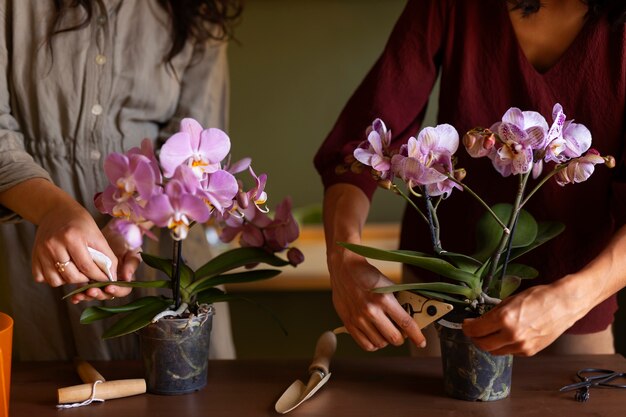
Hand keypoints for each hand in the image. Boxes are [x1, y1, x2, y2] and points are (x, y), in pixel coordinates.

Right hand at [32, 198, 118, 292]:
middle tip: (90, 274)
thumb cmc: (80, 223)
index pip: (86, 266)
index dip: (98, 276)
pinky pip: (42, 278)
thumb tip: (112, 277)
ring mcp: (41, 251)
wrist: (56, 211)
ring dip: (67, 280)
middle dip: (84, 279)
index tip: (106, 279)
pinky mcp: (33, 256)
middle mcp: (53, 245)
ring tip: (75, 270)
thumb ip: (106, 256)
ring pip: (55, 281)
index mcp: (71, 237)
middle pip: (70, 276)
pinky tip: (61, 269)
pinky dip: (53, 277)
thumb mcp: (97, 235)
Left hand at [71, 221, 141, 302]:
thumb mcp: (131, 251)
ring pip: (95, 294)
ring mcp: (100, 283)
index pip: (123, 290)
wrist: (111, 235)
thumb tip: (127, 278)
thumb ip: (131, 264)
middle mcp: (113, 283)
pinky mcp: (89, 280)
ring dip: (87, 296)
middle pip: (107, 295)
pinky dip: (79, 295)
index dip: (117, 291)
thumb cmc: (124, 243)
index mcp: (125, 279)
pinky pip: (84, 290)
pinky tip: (74, 297)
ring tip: (79, 294)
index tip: (109, 287)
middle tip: (91, 290)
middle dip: (99, 294)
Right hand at [329, 250, 425, 350]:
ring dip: (387, 341)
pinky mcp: (348, 323)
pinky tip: (375, 336)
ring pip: (380, 343)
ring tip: (386, 332)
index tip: (421, 342)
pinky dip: (374, 344)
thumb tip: (410, 316)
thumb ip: (398, 301)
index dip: (416, 336)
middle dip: (401, 338)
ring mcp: (359, 318)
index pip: (406, 323)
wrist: (344, 269)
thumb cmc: (367, 275)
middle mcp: (371, 311)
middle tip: (401, 333)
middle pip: (394, 338)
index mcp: (384, 299)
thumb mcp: (388, 284)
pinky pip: (365, 344)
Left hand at [462, 284, 580, 355]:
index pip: (475, 330)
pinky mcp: (530, 351)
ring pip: (495, 351)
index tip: (466, 324)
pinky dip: (503, 346)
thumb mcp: (510, 300)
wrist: (564, 304)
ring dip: (488, 343)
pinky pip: (509, 352)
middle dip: (474, 338)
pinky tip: (505, 336)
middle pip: (482, 344)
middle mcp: (511, 335)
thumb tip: (480, 320)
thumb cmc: (539, 297)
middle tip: (473, 331)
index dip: (467, 327)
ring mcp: (521, 345)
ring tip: (488, 334)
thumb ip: (494, 312)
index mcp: (504, 318)